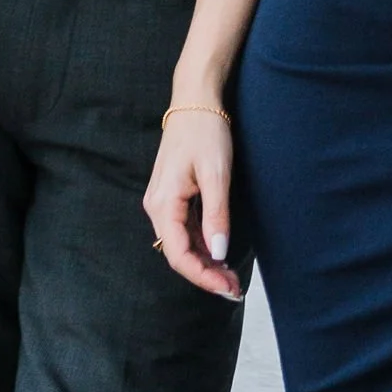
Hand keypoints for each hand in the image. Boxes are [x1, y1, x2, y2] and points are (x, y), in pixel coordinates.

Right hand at [145, 105, 243, 299]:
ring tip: (230, 278)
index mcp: (163, 204)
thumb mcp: (216, 174)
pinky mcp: (172, 197)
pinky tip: (219, 255)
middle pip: (178, 253)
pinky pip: (184, 230)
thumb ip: (216, 216)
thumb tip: (219, 253)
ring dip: (204, 262)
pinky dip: (201, 246)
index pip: (178, 254)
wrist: (196, 101)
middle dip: (205, 274)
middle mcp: (157, 207)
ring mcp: (163, 202)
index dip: (202, 276)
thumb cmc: (205, 133)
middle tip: (234, 289)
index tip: (226, 287)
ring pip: (181, 244)